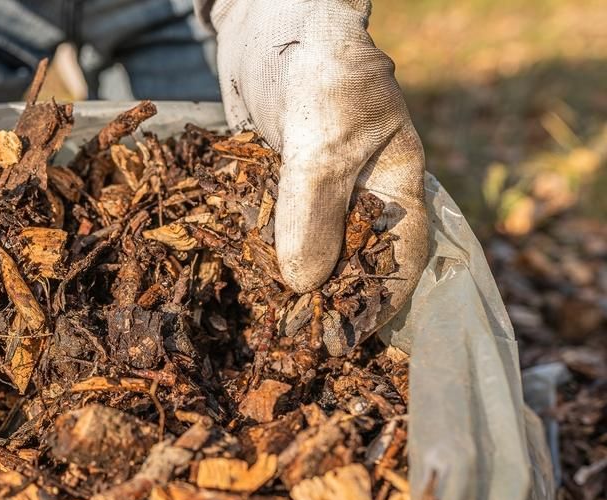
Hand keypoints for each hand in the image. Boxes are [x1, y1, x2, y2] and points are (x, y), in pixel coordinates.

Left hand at [211, 0, 427, 322]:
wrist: (271, 14)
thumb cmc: (318, 69)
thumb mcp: (323, 142)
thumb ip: (313, 211)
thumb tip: (304, 287)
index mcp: (392, 184)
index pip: (398, 258)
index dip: (375, 303)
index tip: (343, 344)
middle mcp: (353, 193)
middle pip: (345, 263)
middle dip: (319, 303)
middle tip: (286, 344)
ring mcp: (309, 188)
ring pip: (298, 249)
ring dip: (276, 283)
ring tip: (250, 324)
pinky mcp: (268, 181)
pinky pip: (260, 225)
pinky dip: (245, 250)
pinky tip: (223, 279)